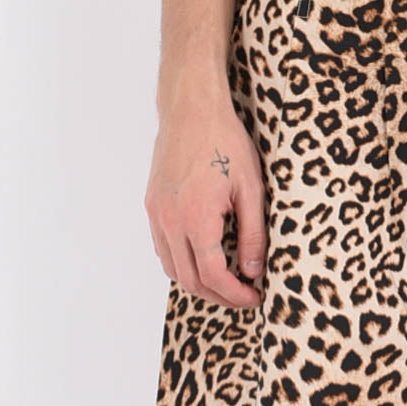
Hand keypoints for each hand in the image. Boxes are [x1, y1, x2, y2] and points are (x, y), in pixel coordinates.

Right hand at [145, 95, 264, 308]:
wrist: (191, 108)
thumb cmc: (224, 141)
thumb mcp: (250, 189)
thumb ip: (252, 234)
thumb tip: (253, 271)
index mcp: (196, 218)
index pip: (213, 275)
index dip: (235, 295)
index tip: (254, 297)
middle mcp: (170, 220)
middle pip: (190, 280)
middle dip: (219, 296)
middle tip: (243, 296)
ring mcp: (157, 214)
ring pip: (173, 269)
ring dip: (199, 284)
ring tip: (226, 283)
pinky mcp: (152, 206)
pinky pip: (163, 249)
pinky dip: (183, 264)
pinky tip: (204, 260)